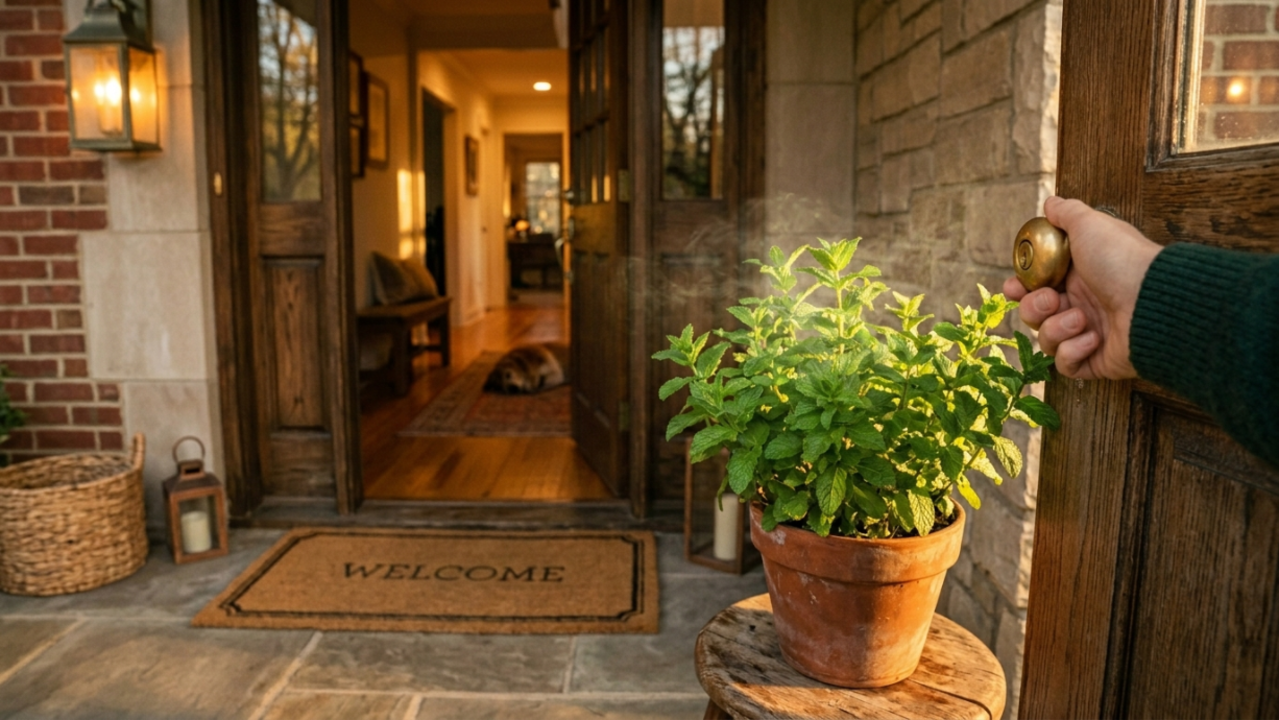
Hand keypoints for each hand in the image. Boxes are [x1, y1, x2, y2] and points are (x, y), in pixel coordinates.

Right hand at [1002, 197, 1161, 379]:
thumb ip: (1066, 213)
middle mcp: (1081, 305)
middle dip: (1035, 308)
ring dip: (1058, 328)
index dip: (1019, 288)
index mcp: (1077, 277)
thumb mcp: (1091, 225)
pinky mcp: (1094, 361)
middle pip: (1034, 314)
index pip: (1035, 286)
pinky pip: (1065, 365)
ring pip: (1046, 340)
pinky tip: (1093, 338)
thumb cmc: (1123, 260)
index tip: (1015, 287)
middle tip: (1052, 300)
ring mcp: (1087, 335)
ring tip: (1083, 318)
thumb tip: (1050, 203)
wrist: (1154, 302)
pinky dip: (1073, 352)